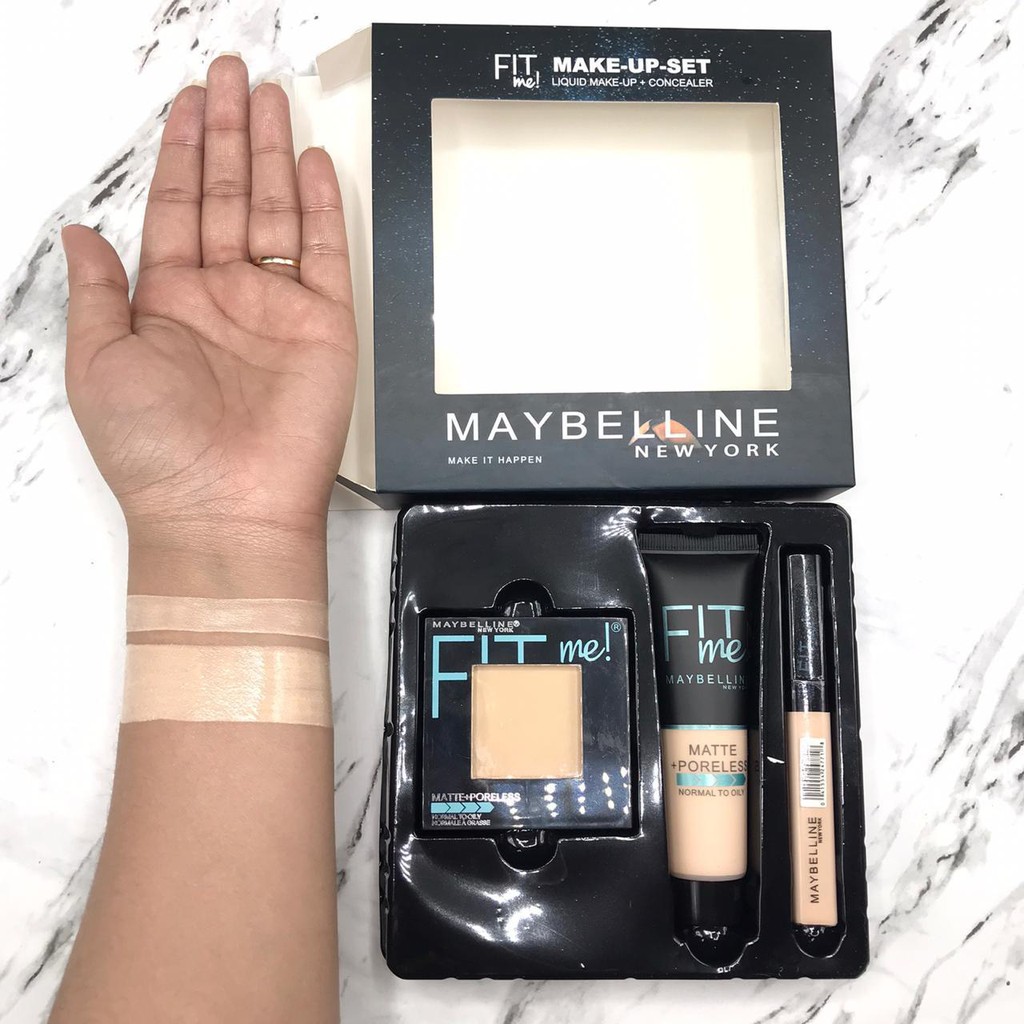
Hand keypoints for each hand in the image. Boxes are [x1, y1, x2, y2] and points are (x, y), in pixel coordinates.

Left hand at [62, 55, 354, 589]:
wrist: (226, 508)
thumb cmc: (154, 448)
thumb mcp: (98, 363)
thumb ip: (96, 292)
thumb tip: (81, 231)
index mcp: (167, 301)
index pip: (178, 207)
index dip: (183, 152)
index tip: (190, 101)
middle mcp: (222, 296)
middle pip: (228, 196)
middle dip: (229, 134)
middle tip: (235, 76)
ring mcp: (276, 309)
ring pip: (275, 212)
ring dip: (271, 154)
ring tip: (270, 98)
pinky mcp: (324, 326)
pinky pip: (323, 254)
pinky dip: (321, 208)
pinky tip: (312, 165)